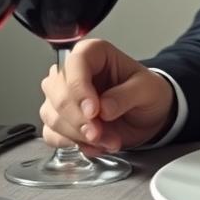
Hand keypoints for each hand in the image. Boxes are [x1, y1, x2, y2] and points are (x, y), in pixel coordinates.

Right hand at [40, 39, 173, 153]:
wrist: (148, 115)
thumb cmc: (147, 93)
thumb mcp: (147, 89)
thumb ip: (126, 96)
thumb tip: (104, 109)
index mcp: (94, 53)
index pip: (74, 63)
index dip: (79, 88)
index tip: (93, 111)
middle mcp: (73, 71)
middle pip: (57, 92)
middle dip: (77, 118)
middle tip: (98, 133)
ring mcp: (63, 96)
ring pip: (52, 115)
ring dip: (78, 134)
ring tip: (107, 141)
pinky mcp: (60, 119)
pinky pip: (52, 134)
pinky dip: (72, 144)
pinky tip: (95, 146)